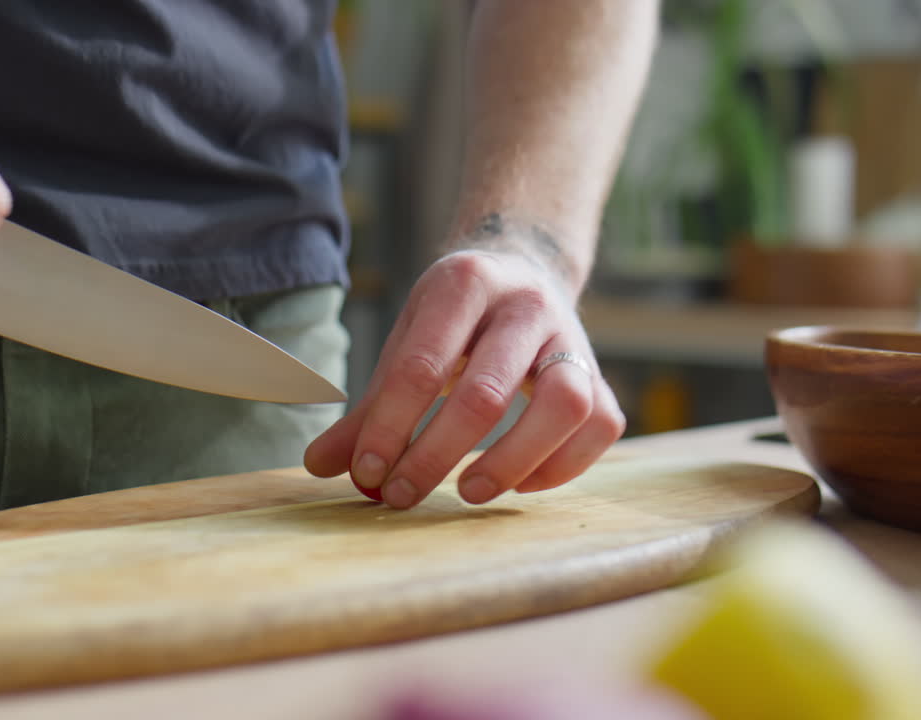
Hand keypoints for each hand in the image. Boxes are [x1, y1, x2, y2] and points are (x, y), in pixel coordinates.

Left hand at [305, 247, 625, 508]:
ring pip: (563, 405)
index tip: (366, 472)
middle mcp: (525, 304)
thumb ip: (367, 408)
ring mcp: (573, 336)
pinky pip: (600, 423)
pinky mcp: (602, 372)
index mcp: (464, 286)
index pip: (420, 367)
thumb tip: (318, 465)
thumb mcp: (405, 344)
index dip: (390, 427)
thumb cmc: (453, 325)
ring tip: (466, 492)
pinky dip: (562, 464)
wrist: (523, 272)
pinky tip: (519, 483)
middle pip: (485, 394)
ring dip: (511, 461)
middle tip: (401, 494)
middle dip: (435, 455)